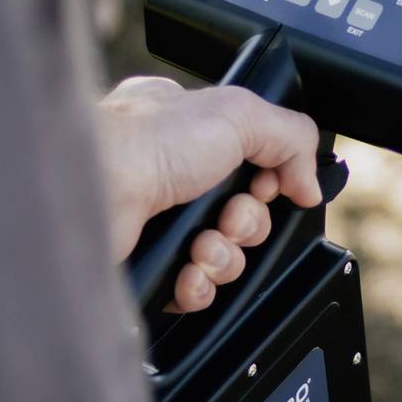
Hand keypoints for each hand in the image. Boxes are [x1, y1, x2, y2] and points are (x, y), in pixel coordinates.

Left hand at [96, 76, 325, 312]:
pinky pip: (196, 289)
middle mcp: (171, 176)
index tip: (266, 183)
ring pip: (223, 257)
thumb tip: (309, 183)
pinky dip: (198, 285)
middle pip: (244, 216)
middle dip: (248, 223)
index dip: (268, 181)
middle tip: (229, 216)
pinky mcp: (148, 266)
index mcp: (188, 132)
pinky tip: (187, 270)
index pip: (251, 165)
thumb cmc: (144, 143)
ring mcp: (158, 224)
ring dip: (225, 256)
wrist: (92, 191)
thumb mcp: (238, 112)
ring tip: (203, 245)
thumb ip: (290, 137)